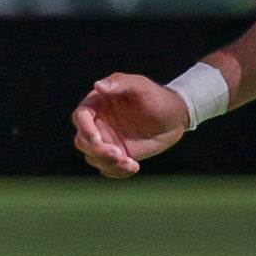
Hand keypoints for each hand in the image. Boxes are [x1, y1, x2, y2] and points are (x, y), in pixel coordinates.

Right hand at [72, 73, 190, 177]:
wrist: (174, 118)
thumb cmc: (156, 97)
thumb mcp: (140, 86)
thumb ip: (119, 83)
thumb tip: (97, 85)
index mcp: (98, 104)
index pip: (81, 116)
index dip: (84, 128)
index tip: (97, 138)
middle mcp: (97, 123)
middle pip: (82, 141)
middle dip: (97, 150)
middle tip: (118, 153)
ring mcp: (106, 141)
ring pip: (93, 157)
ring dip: (108, 163)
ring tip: (130, 162)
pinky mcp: (116, 155)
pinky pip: (107, 168)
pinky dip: (117, 171)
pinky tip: (134, 166)